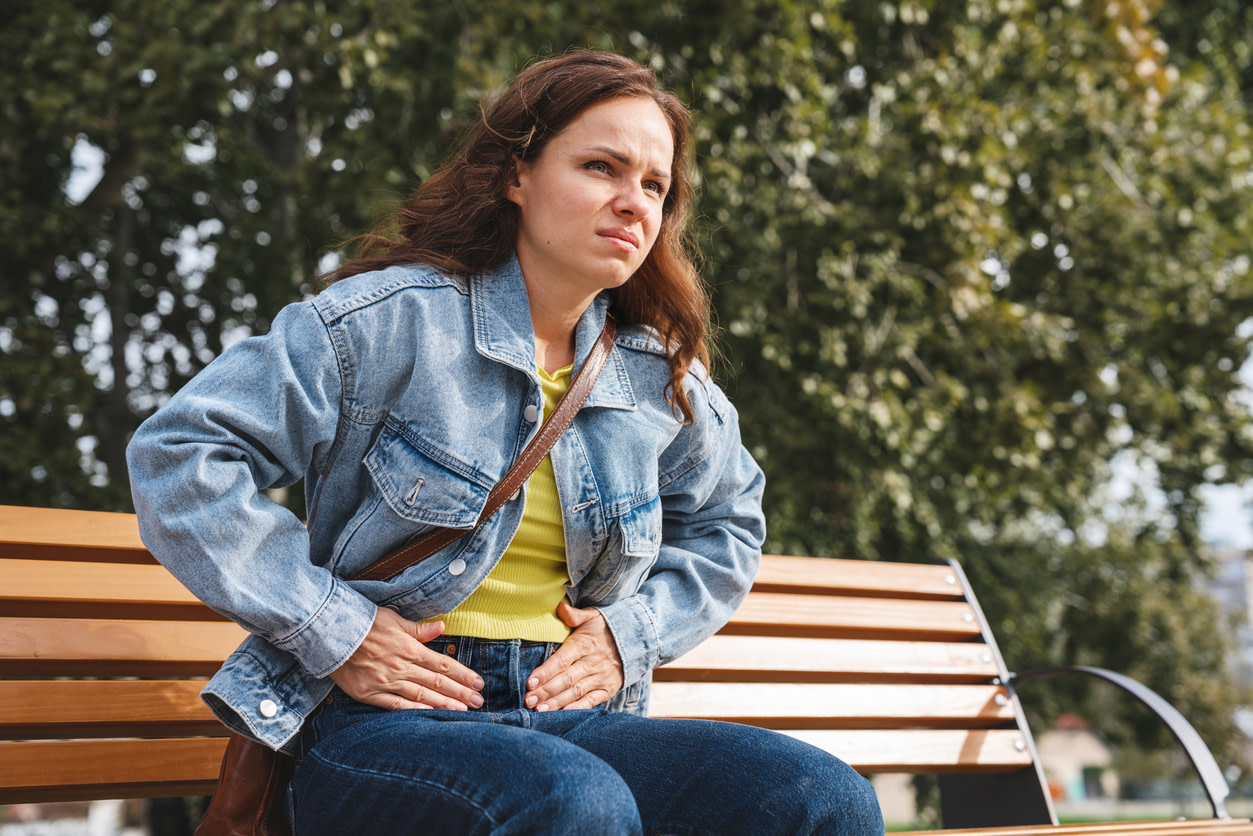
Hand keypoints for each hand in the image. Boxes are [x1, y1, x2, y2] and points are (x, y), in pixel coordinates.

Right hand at [329, 607, 483, 709]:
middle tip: (480, 702)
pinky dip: (416, 711)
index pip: (442, 663)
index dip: (462, 674)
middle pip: (437, 682)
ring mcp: (386, 682)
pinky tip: (431, 716)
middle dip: (460, 692)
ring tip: (464, 712)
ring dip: (444, 704)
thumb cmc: (362, 622)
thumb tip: (442, 627)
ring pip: (422, 696)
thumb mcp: (393, 618)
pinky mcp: (370, 694)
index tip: (479, 682)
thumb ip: (418, 629)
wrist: (329, 632)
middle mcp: (401, 667)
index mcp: (409, 647)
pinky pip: (397, 706)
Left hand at [524, 602, 623, 710]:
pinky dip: (578, 708)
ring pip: (576, 692)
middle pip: (566, 679)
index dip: (546, 671)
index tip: (530, 682)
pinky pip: (591, 701)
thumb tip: (559, 607)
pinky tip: (563, 713)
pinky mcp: (607, 689)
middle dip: (546, 691)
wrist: (633, 640)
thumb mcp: (591, 616)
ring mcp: (601, 677)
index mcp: (584, 644)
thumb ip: (574, 615)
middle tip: (528, 700)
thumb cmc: (603, 628)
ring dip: (556, 702)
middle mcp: (592, 662)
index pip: (562, 660)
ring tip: (538, 710)